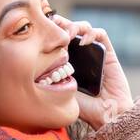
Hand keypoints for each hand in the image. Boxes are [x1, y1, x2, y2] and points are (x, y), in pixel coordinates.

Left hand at [47, 12, 133, 130]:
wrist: (108, 115)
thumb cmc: (85, 108)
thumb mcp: (61, 90)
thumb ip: (50, 76)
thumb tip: (31, 63)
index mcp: (68, 61)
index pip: (58, 39)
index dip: (50, 32)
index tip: (41, 31)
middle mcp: (81, 54)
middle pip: (70, 28)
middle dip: (61, 24)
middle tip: (53, 27)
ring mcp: (95, 52)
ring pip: (84, 28)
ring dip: (75, 26)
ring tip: (68, 35)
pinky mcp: (109, 53)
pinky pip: (101, 34)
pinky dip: (91, 33)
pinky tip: (83, 42)